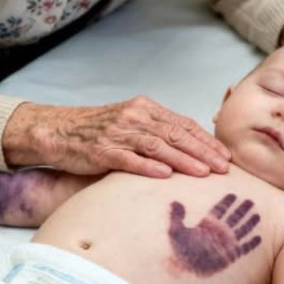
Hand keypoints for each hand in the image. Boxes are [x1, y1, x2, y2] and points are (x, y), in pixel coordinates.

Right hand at [2, 98, 231, 177]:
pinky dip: (149, 167)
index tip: (225, 155)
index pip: (182, 124)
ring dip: (184, 160)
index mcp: (144, 108)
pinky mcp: (102, 151)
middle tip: (224, 167)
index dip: (206, 140)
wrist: (58, 131)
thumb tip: (190, 149)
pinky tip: (166, 175)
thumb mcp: (130, 123)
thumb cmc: (97, 131)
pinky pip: (129, 159)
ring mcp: (118, 133)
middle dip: (203, 151)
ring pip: (158, 146)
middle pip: (175, 134)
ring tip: (204, 173)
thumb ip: (156, 131)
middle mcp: (134, 117)